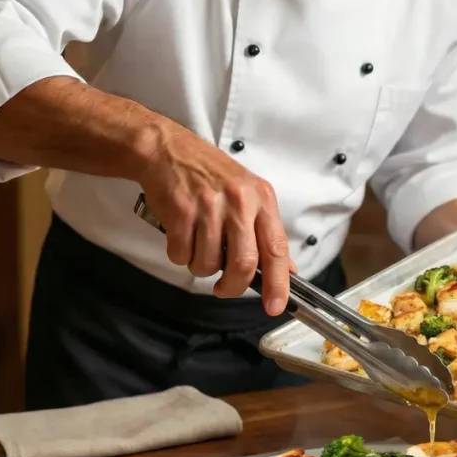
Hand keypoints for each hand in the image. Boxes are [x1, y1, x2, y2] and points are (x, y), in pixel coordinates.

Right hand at [135, 120, 291, 314]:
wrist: (169, 150)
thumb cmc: (211, 175)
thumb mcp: (249, 195)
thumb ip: (267, 232)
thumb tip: (287, 269)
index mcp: (262, 199)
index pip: (276, 249)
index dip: (278, 283)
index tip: (275, 306)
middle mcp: (239, 202)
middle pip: (243, 264)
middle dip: (233, 286)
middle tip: (224, 288)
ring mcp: (209, 207)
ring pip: (208, 264)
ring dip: (201, 267)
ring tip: (198, 246)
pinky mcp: (180, 212)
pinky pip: (181, 256)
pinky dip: (180, 255)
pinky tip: (182, 236)